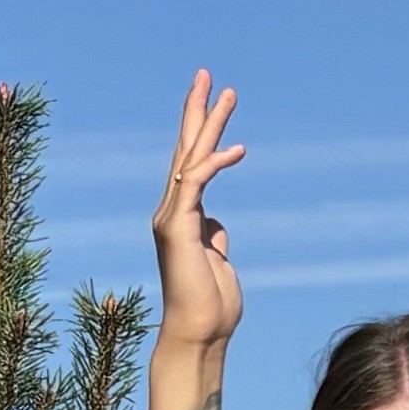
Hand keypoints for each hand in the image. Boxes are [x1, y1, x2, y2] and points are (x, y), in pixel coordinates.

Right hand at [149, 74, 247, 355]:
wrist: (199, 333)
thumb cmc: (211, 306)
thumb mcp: (217, 262)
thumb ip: (214, 236)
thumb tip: (218, 224)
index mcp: (182, 216)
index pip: (190, 163)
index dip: (201, 131)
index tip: (215, 102)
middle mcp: (172, 211)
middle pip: (185, 148)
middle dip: (197, 110)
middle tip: (208, 76)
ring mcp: (172, 218)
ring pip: (190, 158)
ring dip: (209, 123)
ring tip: (226, 92)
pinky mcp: (178, 228)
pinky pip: (196, 184)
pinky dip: (215, 164)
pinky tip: (236, 149)